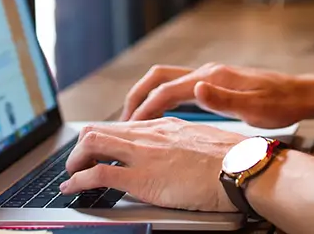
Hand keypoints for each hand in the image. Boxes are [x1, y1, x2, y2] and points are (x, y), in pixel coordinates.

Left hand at [60, 118, 245, 211]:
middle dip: (82, 147)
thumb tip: (178, 156)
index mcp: (165, 125)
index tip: (97, 150)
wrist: (242, 167)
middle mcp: (149, 134)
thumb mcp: (202, 143)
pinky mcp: (142, 177)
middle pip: (100, 130)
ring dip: (74, 161)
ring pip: (91, 144)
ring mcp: (143, 154)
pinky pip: (98, 174)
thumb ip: (184, 144)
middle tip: (77, 163)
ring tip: (70, 174)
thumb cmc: (233, 160)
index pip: (122, 125)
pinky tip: (71, 188)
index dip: (103, 138)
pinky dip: (78, 180)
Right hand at [120, 63, 313, 127]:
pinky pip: (179, 87)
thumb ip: (223, 99)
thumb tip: (195, 90)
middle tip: (123, 119)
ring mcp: (211, 76)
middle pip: (159, 77)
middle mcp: (207, 73)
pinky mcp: (216, 83)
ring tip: (136, 118)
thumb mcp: (254, 107)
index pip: (167, 90)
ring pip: (167, 80)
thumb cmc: (281, 104)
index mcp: (212, 77)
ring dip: (148, 96)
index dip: (145, 107)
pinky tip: (163, 115)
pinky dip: (163, 98)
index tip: (130, 124)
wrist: (301, 95)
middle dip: (137, 95)